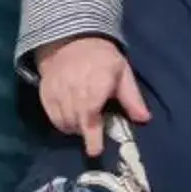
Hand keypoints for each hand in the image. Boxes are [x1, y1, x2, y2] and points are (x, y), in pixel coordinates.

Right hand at [34, 36, 149, 157]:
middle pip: (77, 123)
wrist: (71, 40)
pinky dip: (62, 122)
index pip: (91, 116)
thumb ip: (132, 98)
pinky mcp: (46, 93)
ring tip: (83, 121)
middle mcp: (74, 90)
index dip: (93, 137)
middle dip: (85, 131)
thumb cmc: (102, 59)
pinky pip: (53, 117)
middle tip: (94, 129)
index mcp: (96, 85)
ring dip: (74, 128)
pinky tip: (71, 117)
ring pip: (64, 123)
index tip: (95, 151)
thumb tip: (144, 119)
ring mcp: (57, 92)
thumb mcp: (122, 73)